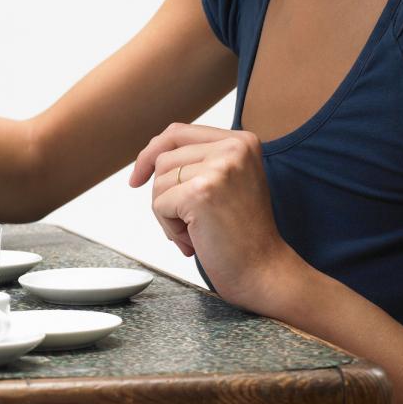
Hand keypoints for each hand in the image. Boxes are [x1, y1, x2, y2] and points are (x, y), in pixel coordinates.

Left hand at [129, 122, 299, 310]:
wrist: (264, 271)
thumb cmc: (241, 233)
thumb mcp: (226, 181)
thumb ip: (198, 159)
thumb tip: (150, 152)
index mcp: (241, 141)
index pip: (177, 132)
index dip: (151, 153)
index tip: (138, 176)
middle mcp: (233, 148)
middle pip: (163, 159)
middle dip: (163, 193)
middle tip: (185, 220)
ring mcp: (218, 169)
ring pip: (158, 182)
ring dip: (167, 213)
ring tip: (196, 230)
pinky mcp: (200, 193)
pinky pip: (159, 205)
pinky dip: (169, 227)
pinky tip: (195, 239)